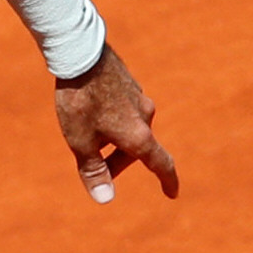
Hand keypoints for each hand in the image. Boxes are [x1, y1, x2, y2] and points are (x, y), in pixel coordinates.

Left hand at [54, 46, 178, 204]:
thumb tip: (105, 199)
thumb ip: (93, 170)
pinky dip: (111, 119)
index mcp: (138, 135)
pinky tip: (90, 111)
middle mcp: (146, 116)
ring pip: (130, 128)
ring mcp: (139, 97)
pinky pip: (124, 110)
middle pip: (137, 148)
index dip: (168, 181)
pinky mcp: (129, 83)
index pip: (161, 164)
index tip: (172, 193)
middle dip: (117, 162)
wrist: (79, 53)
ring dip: (113, 139)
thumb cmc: (79, 101)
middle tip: (94, 167)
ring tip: (85, 135)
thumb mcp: (80, 142)